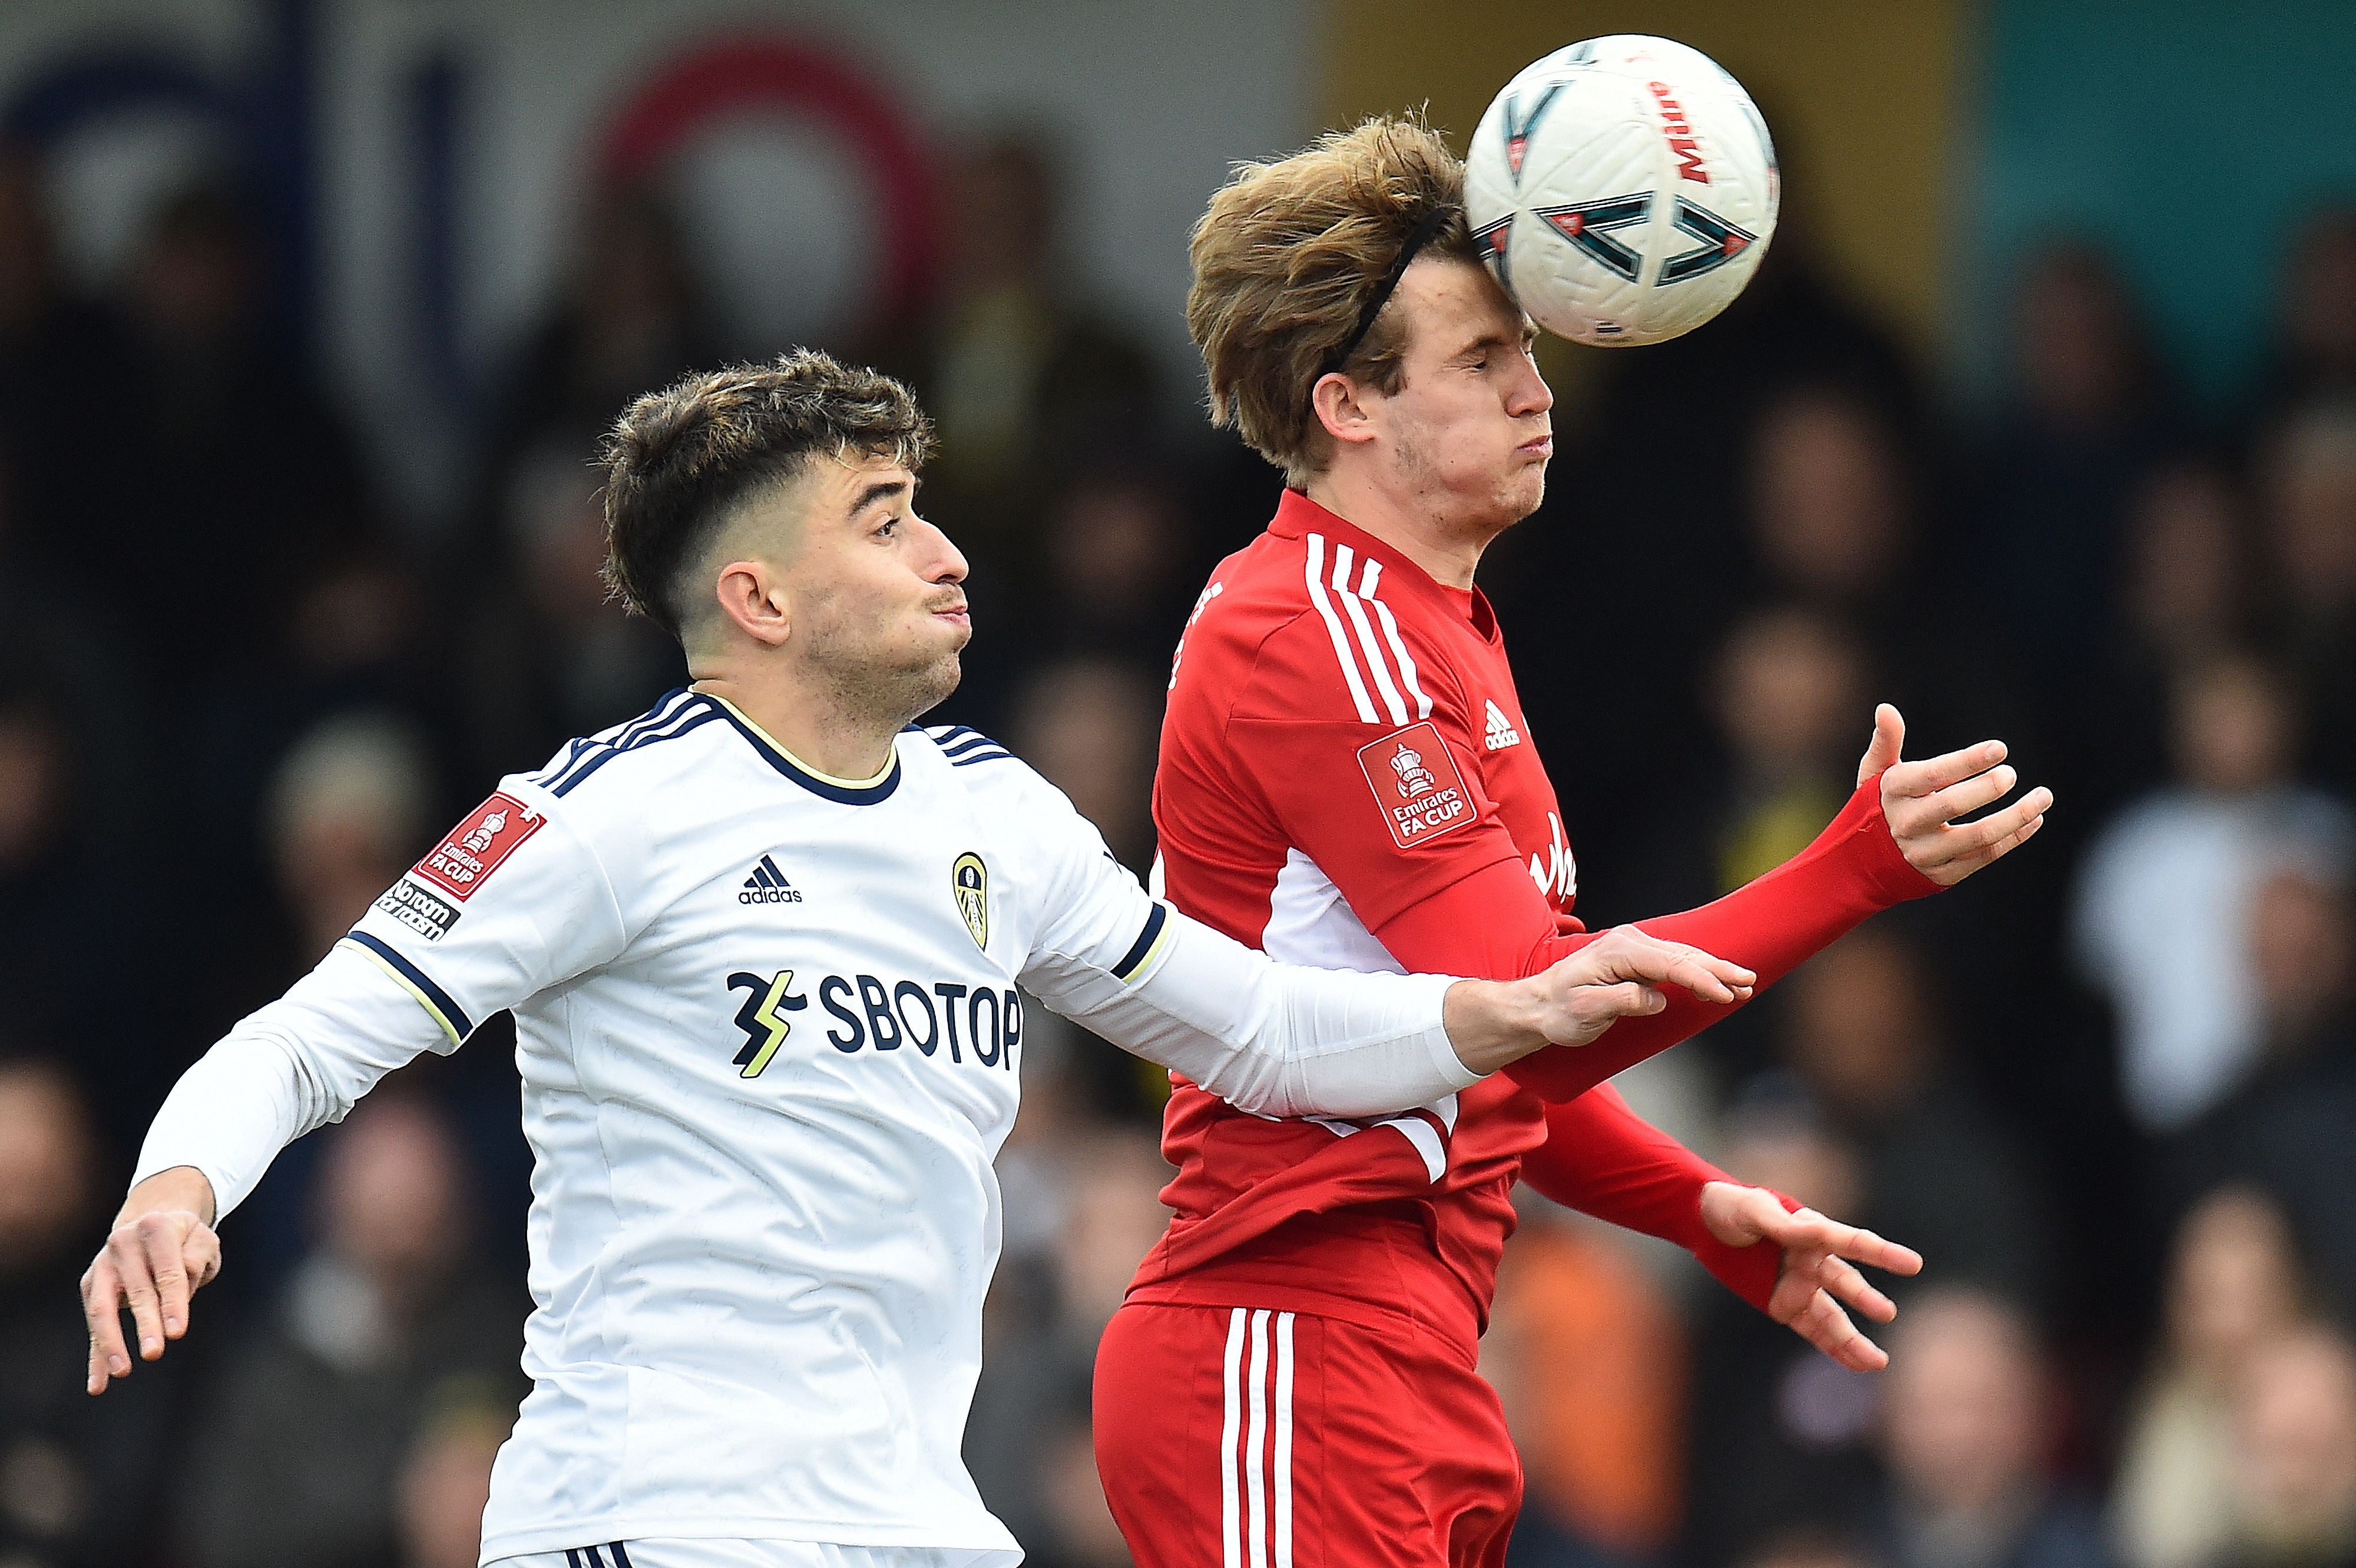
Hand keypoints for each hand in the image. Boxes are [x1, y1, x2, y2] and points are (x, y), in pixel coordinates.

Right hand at [82, 1166, 220, 1395]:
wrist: (152, 1222)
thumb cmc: (185, 1239)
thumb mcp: (203, 1239)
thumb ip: (197, 1258)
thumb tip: (180, 1289)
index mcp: (155, 1227)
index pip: (168, 1271)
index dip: (173, 1302)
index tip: (177, 1333)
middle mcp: (122, 1243)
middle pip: (136, 1291)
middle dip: (146, 1324)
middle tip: (154, 1353)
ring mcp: (102, 1265)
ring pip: (102, 1308)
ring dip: (111, 1342)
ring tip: (122, 1371)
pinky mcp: (90, 1286)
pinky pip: (92, 1326)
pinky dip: (96, 1356)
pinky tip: (98, 1384)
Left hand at [1446, 927, 1755, 1073]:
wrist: (1537, 1005)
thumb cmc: (1558, 1012)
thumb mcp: (1585, 1012)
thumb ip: (1622, 1002)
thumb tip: (1657, 999)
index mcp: (1618, 953)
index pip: (1670, 964)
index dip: (1700, 979)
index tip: (1724, 996)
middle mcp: (1628, 943)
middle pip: (1683, 955)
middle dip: (1718, 971)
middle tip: (1748, 985)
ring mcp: (1632, 947)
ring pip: (1682, 956)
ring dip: (1713, 969)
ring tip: (1743, 983)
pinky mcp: (1635, 958)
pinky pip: (1673, 961)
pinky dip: (1697, 969)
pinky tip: (1717, 979)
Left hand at [1699, 1180, 1922, 1370]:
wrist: (1704, 1223)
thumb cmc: (1732, 1207)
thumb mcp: (1753, 1210)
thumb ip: (1783, 1225)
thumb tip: (1816, 1233)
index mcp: (1812, 1232)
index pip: (1852, 1243)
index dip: (1882, 1254)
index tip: (1913, 1264)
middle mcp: (1813, 1262)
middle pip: (1846, 1284)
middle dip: (1865, 1299)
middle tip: (1887, 1313)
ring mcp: (1800, 1286)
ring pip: (1833, 1317)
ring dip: (1853, 1340)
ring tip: (1877, 1362)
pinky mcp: (1784, 1307)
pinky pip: (1813, 1330)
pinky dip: (1833, 1348)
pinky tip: (1855, 1364)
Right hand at [1857, 704, 2051, 886]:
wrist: (1866, 863)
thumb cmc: (1882, 805)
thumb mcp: (1876, 773)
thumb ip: (1887, 741)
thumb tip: (1886, 708)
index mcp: (1894, 793)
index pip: (1932, 776)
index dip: (1966, 762)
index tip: (2000, 749)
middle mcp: (1908, 825)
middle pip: (1952, 807)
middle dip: (1986, 790)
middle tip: (2011, 775)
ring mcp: (1927, 853)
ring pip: (1979, 837)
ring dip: (2016, 817)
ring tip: (2044, 797)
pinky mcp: (1945, 875)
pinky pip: (1986, 857)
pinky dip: (2015, 838)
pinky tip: (2035, 820)